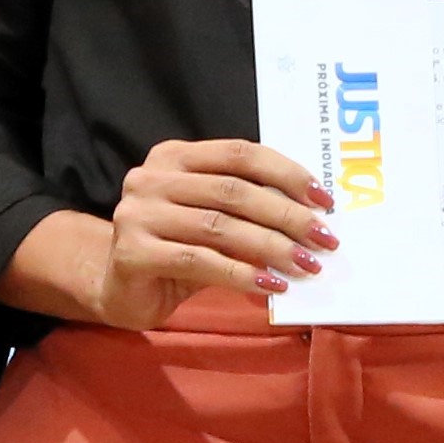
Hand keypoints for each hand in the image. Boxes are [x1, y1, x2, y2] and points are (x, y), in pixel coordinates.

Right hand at [0, 139, 334, 329]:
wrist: (119, 288)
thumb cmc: (176, 252)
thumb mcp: (214, 224)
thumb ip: (249, 212)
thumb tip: (313, 220)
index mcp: (173, 157)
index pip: (239, 154)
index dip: (286, 173)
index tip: (324, 200)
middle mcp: (151, 177)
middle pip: (234, 191)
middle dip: (287, 216)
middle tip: (324, 239)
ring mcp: (137, 213)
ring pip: (220, 226)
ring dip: (272, 247)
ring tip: (306, 265)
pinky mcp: (132, 252)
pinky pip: (200, 260)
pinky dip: (241, 274)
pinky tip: (271, 285)